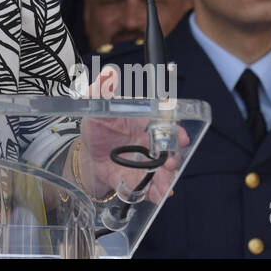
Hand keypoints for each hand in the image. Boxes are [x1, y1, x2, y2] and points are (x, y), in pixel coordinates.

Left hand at [76, 65, 188, 204]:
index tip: (181, 137)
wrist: (88, 156)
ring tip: (166, 185)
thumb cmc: (98, 129)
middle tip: (171, 162)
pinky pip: (153, 188)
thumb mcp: (96, 109)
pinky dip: (158, 193)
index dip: (176, 131)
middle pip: (170, 151)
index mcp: (145, 124)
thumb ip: (102, 92)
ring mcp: (148, 164)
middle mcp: (151, 144)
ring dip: (168, 178)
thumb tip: (107, 74)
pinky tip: (160, 195)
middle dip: (175, 157)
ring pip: (165, 172)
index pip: (167, 126)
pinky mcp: (141, 180)